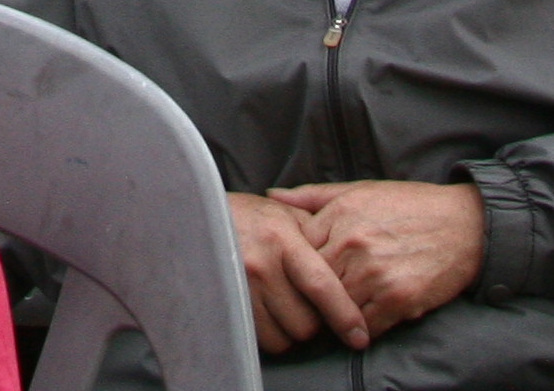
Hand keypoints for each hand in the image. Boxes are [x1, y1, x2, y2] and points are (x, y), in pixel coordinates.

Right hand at [224, 189, 373, 355]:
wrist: (194, 215)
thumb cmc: (248, 216)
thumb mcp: (285, 214)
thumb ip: (318, 236)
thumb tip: (352, 264)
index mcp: (281, 238)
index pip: (321, 285)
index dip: (344, 316)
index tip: (359, 336)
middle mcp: (260, 265)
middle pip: (305, 323)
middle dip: (313, 323)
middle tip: (307, 306)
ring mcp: (239, 287)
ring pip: (283, 338)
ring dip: (289, 331)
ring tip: (283, 307)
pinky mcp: (225, 305)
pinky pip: (260, 340)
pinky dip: (270, 334)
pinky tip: (266, 313)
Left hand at [270, 179, 484, 341]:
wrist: (464, 224)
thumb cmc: (408, 206)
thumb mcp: (358, 191)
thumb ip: (311, 196)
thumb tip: (271, 196)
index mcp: (339, 216)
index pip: (297, 252)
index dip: (294, 266)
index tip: (295, 276)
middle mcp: (353, 245)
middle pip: (313, 284)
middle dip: (311, 295)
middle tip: (310, 304)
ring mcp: (375, 274)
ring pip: (335, 308)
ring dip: (334, 316)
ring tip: (334, 316)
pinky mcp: (398, 300)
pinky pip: (365, 327)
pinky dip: (360, 329)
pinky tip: (362, 323)